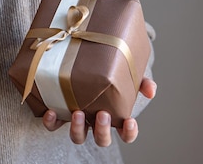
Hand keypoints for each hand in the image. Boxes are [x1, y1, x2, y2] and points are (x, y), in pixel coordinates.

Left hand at [42, 77, 156, 146]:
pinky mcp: (59, 114)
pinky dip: (52, 122)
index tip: (130, 121)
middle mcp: (95, 122)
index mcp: (114, 116)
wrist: (79, 64)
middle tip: (102, 114)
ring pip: (78, 138)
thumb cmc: (106, 74)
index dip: (129, 133)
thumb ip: (141, 81)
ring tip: (77, 113)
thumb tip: (151, 89)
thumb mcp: (125, 74)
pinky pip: (53, 126)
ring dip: (78, 129)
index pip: (126, 134)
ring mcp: (77, 120)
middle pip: (102, 139)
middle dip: (102, 131)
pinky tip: (51, 111)